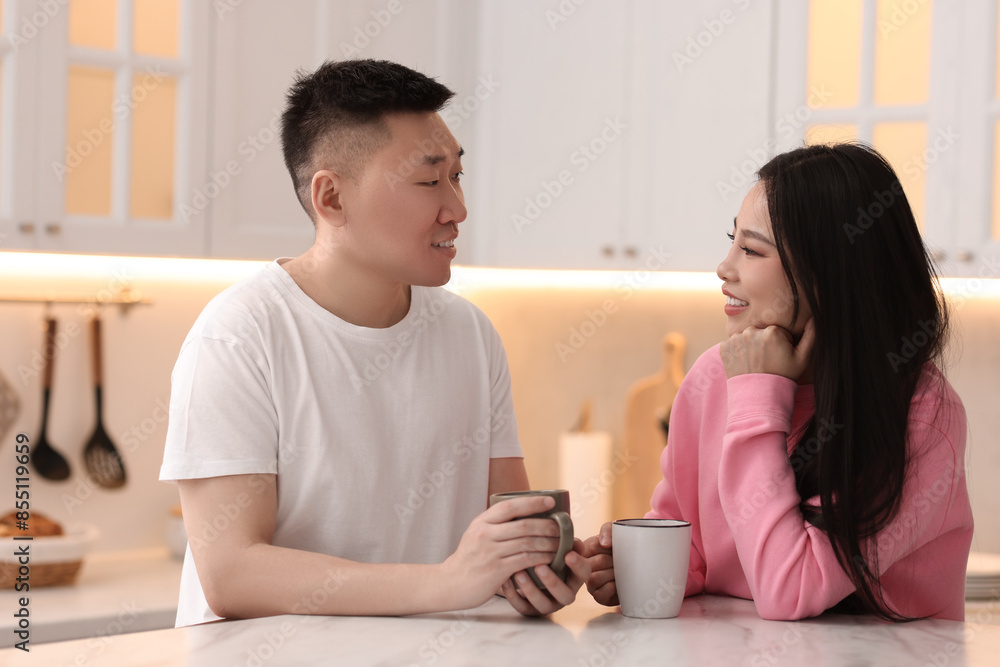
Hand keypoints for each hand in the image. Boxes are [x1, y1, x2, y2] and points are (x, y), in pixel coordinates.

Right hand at [441, 496, 562, 610]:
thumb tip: (526, 514)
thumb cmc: (469, 558)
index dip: (532, 502)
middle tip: (562, 527)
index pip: (509, 506)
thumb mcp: (476, 534)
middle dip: (547, 525)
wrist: (449, 583)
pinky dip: (541, 558)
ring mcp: (490, 552)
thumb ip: (495, 525)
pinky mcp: (496, 570)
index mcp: (481, 522)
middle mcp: (485, 534)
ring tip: (561, 543)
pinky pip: (524, 560)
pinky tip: (551, 558)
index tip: (550, 502)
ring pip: (527, 542)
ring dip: (548, 542)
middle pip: (523, 524)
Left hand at [501, 539, 590, 615]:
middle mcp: (564, 593)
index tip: (568, 554)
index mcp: (574, 576)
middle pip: (565, 595)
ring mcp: (548, 603)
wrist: (531, 573)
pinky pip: (523, 608)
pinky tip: (505, 580)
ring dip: (531, 590)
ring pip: (544, 604)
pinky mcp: (530, 610)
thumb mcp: (557, 546)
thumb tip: (567, 527)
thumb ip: (564, 539)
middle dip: (553, 582)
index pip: (584, 573)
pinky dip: (513, 595)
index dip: (578, 565)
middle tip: (540, 566)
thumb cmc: (548, 554)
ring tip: (519, 573)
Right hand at [580, 522, 617, 606]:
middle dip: (613, 560)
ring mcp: (590, 583)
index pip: (593, 546)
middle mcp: (583, 567)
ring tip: (619, 571)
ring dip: (613, 574)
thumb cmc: (623, 547)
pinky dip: (612, 588)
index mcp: (585, 550)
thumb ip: (608, 530)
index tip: (613, 547)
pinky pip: (599, 595)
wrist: (639, 566)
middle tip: (619, 560)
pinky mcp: (599, 597)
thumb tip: (605, 543)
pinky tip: (618, 583)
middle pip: (598, 562)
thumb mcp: (615, 532)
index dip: (608, 547)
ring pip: (595, 578)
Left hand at [720, 318, 814, 380]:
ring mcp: (736, 338)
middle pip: (761, 332)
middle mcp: (752, 330)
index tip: (779, 356)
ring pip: (747, 337)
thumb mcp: (802, 358)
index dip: (781, 343)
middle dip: (765, 343)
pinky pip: (733, 343)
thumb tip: (813, 317)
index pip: (778, 331)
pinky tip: (745, 363)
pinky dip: (738, 351)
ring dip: (751, 345)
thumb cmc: (783, 377)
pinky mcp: (724, 346)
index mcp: (772, 331)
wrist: (758, 396)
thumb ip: (811, 335)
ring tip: (756, 362)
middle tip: (767, 360)